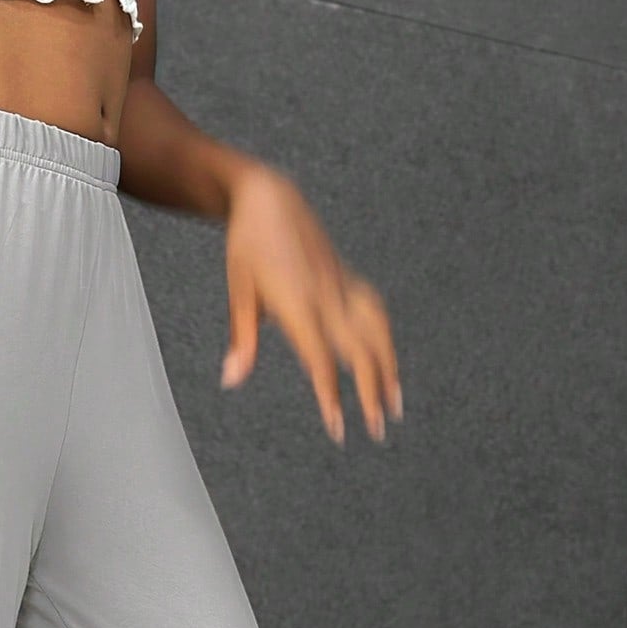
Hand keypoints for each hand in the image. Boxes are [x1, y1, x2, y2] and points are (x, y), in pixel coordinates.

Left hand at [220, 159, 401, 445]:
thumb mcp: (239, 292)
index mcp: (299, 303)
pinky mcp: (348, 279)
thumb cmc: (248, 244)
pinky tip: (388, 361)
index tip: (339, 429)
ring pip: (377, 332)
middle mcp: (328, 296)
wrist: (269, 196)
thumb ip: (242, 339)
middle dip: (372, 393)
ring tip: (395, 405)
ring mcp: (342, 285)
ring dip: (389, 369)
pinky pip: (375, 313)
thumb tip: (231, 379)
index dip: (332, 397)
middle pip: (359, 352)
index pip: (321, 361)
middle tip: (378, 431)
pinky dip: (385, 341)